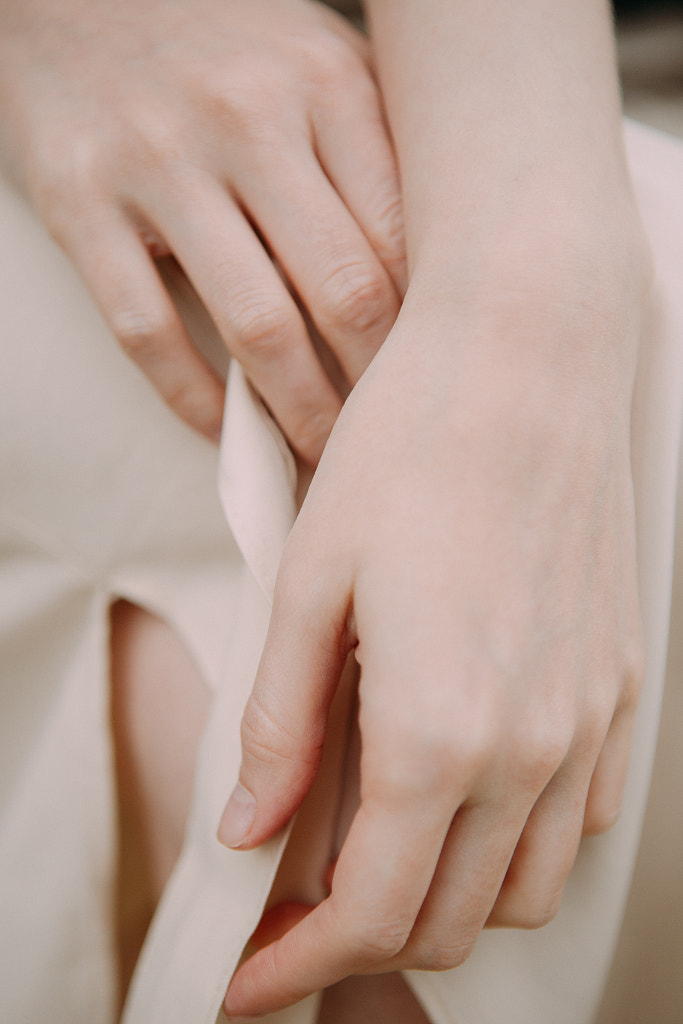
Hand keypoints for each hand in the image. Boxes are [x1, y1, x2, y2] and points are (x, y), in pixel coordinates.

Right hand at [0, 0, 404, 456]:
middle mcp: (247, 117)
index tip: (435, 390)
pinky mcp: (80, 204)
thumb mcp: (316, 61)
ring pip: (255, 325)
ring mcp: (158, 161)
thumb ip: (375, 153)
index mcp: (326, 81)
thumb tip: (438, 277)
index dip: (427, 336)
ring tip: (324, 458)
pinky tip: (225, 431)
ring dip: (299, 414)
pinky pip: (149, 332)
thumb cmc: (222, 44)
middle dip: (375, 391)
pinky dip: (195, 401)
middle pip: (344, 292)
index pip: (404, 240)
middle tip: (389, 443)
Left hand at [218, 237, 646, 1016]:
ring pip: (522, 886)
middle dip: (363, 939)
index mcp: (437, 730)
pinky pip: (580, 820)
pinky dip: (515, 847)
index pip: (370, 910)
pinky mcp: (619, 687)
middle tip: (298, 912)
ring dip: (443, 899)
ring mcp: (587, 721)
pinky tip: (467, 800)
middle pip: (447, 916)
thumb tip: (251, 828)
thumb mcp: (310, 583)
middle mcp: (529, 747)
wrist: (526, 363)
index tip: (254, 978)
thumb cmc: (412, 451)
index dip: (300, 964)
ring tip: (380, 856)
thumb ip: (283, 724)